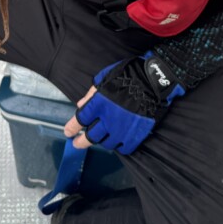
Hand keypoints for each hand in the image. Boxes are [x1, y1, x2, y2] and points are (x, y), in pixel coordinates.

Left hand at [64, 51, 184, 154]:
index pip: (80, 119)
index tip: (68, 132)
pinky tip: (116, 141)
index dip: (72, 127)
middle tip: (77, 144)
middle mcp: (108, 119)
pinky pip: (123, 148)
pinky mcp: (135, 136)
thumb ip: (91, 93)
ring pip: (106, 143)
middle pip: (91, 136)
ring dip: (100, 141)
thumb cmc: (128, 75)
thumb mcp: (105, 77)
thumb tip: (80, 105)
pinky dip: (118, 146)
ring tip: (98, 139)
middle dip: (81, 141)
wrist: (154, 81)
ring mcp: (122, 129)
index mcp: (99, 103)